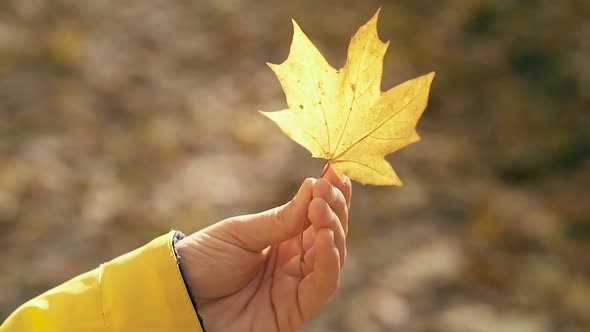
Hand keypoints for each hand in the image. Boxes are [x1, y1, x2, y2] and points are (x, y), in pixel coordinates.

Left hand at [175, 167, 351, 331]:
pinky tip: (325, 235)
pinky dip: (329, 259)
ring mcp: (296, 284)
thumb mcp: (241, 232)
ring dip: (334, 229)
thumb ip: (281, 218)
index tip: (337, 172)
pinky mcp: (295, 309)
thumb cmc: (205, 260)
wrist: (180, 297)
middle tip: (329, 187)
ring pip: (333, 256)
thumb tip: (314, 186)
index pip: (316, 215)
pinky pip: (323, 284)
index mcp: (282, 239)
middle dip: (335, 208)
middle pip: (330, 233)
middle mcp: (294, 261)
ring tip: (322, 206)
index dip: (332, 196)